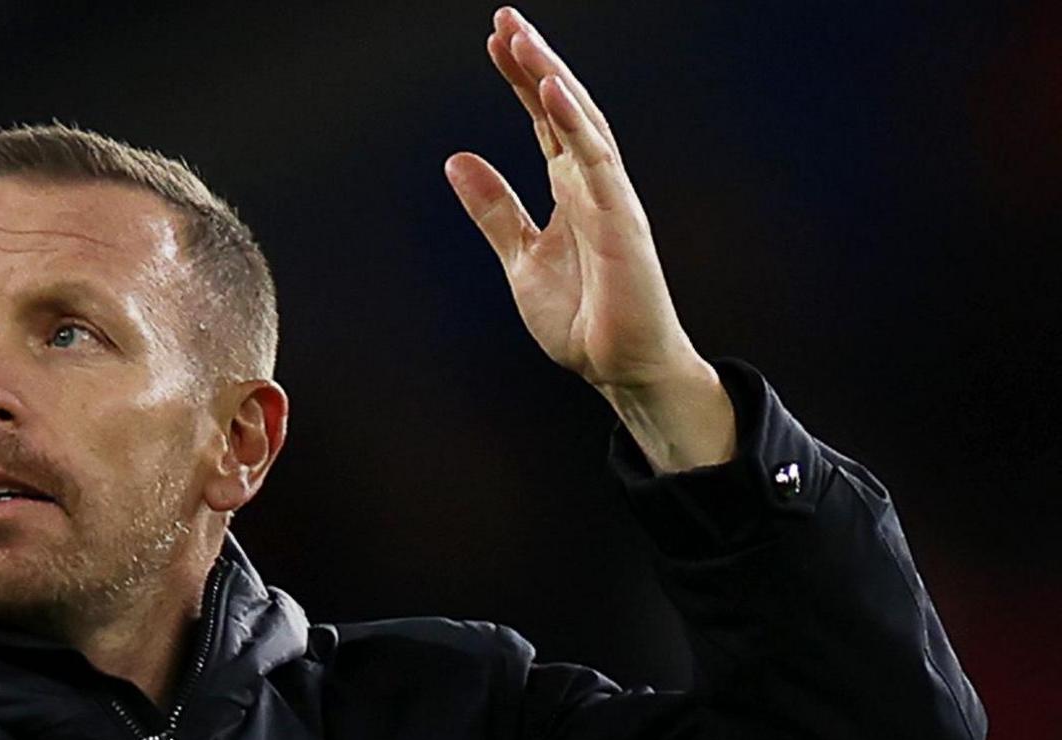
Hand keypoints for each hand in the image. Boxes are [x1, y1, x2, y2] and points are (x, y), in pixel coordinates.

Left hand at [444, 10, 721, 409]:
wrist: (619, 368)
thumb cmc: (582, 317)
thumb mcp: (520, 258)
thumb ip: (495, 210)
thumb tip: (456, 160)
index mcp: (570, 189)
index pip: (543, 120)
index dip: (520, 79)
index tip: (496, 41)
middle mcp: (592, 183)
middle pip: (562, 107)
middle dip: (535, 62)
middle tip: (505, 19)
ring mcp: (610, 198)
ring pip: (581, 123)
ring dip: (552, 79)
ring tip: (523, 39)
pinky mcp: (620, 221)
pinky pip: (597, 162)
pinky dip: (575, 125)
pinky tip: (552, 91)